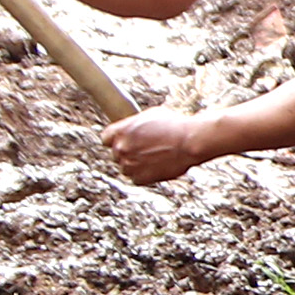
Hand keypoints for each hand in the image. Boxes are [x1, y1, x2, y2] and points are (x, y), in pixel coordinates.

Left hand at [102, 110, 220, 185]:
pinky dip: (144, 175)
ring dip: (135, 165)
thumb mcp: (150, 115)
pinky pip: (136, 179)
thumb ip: (135, 124)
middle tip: (144, 150)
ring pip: (125, 168)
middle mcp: (121, 148)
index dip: (115, 140)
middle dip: (128, 152)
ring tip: (153, 159)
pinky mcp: (140, 178)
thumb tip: (133, 128)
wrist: (188, 141)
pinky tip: (156, 167)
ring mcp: (129, 165)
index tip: (124, 141)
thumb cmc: (174, 125)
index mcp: (120, 131)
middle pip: (116, 154)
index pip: (105, 138)